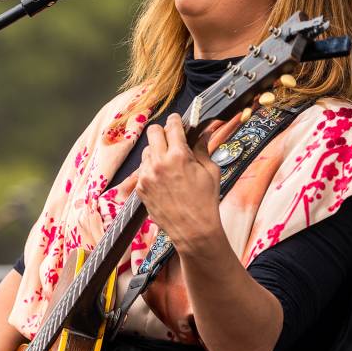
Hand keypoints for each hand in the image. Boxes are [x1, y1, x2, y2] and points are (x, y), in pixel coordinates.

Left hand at [125, 113, 243, 252]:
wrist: (193, 230)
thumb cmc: (205, 202)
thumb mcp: (210, 172)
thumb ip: (203, 149)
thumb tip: (203, 133)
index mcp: (179, 155)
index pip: (172, 125)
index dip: (177, 121)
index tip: (179, 122)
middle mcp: (159, 162)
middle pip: (153, 131)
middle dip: (163, 132)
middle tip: (172, 140)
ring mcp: (147, 175)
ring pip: (147, 151)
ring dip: (157, 152)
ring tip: (169, 165)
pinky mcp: (140, 188)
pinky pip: (143, 170)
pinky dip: (152, 170)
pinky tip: (164, 180)